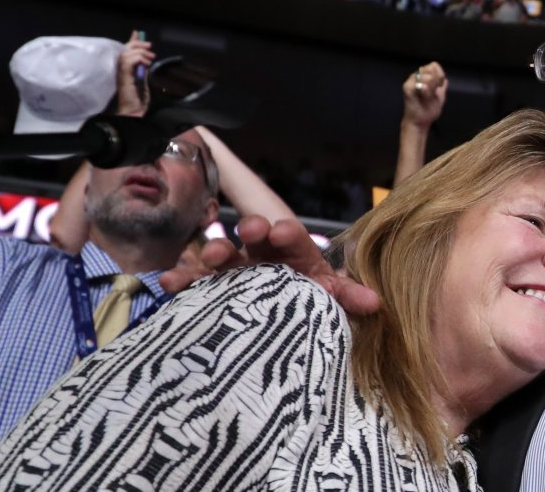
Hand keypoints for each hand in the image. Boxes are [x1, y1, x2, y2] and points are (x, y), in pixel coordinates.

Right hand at [116, 30, 155, 116]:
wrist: (134, 113)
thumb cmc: (138, 103)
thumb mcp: (143, 83)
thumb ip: (142, 72)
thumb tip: (145, 62)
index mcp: (124, 71)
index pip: (126, 52)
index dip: (131, 42)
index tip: (137, 33)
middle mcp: (120, 70)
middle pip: (125, 50)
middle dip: (137, 44)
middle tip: (149, 45)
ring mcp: (120, 74)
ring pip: (126, 54)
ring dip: (139, 52)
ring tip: (150, 57)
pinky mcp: (122, 77)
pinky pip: (127, 62)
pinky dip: (138, 59)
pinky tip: (146, 63)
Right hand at [159, 215, 379, 314]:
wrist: (286, 314)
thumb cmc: (309, 295)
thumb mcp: (328, 293)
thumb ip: (347, 296)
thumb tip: (375, 302)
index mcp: (295, 252)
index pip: (293, 237)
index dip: (287, 232)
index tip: (280, 230)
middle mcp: (265, 255)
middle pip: (257, 238)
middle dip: (252, 231)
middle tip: (248, 230)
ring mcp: (238, 270)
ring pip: (226, 256)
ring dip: (218, 253)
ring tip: (211, 255)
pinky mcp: (216, 288)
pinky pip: (198, 282)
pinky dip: (184, 280)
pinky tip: (169, 282)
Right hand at [402, 62, 447, 130]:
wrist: (421, 121)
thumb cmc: (429, 110)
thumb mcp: (440, 97)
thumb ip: (442, 87)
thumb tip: (445, 80)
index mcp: (424, 77)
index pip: (434, 65)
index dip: (439, 75)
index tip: (439, 86)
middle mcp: (417, 76)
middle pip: (431, 68)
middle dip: (436, 81)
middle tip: (433, 92)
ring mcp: (411, 81)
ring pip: (427, 76)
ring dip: (431, 87)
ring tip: (427, 96)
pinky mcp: (407, 87)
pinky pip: (421, 84)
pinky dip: (426, 91)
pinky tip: (424, 97)